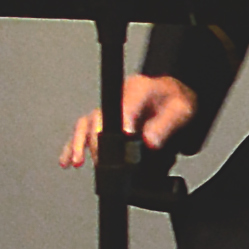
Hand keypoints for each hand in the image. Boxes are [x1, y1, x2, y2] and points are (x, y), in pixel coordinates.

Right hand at [66, 73, 196, 170]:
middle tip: (101, 159)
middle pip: (100, 115)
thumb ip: (166, 124)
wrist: (172, 97)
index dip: (123, 121)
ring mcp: (110, 108)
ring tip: (77, 160)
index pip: (126, 103)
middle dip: (96, 138)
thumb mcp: (181, 110)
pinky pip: (84, 131)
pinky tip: (67, 160)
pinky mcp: (104, 119)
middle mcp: (120, 96)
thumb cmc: (175, 101)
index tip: (123, 137)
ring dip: (79, 142)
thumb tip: (150, 140)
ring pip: (87, 123)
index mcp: (139, 88)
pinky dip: (73, 145)